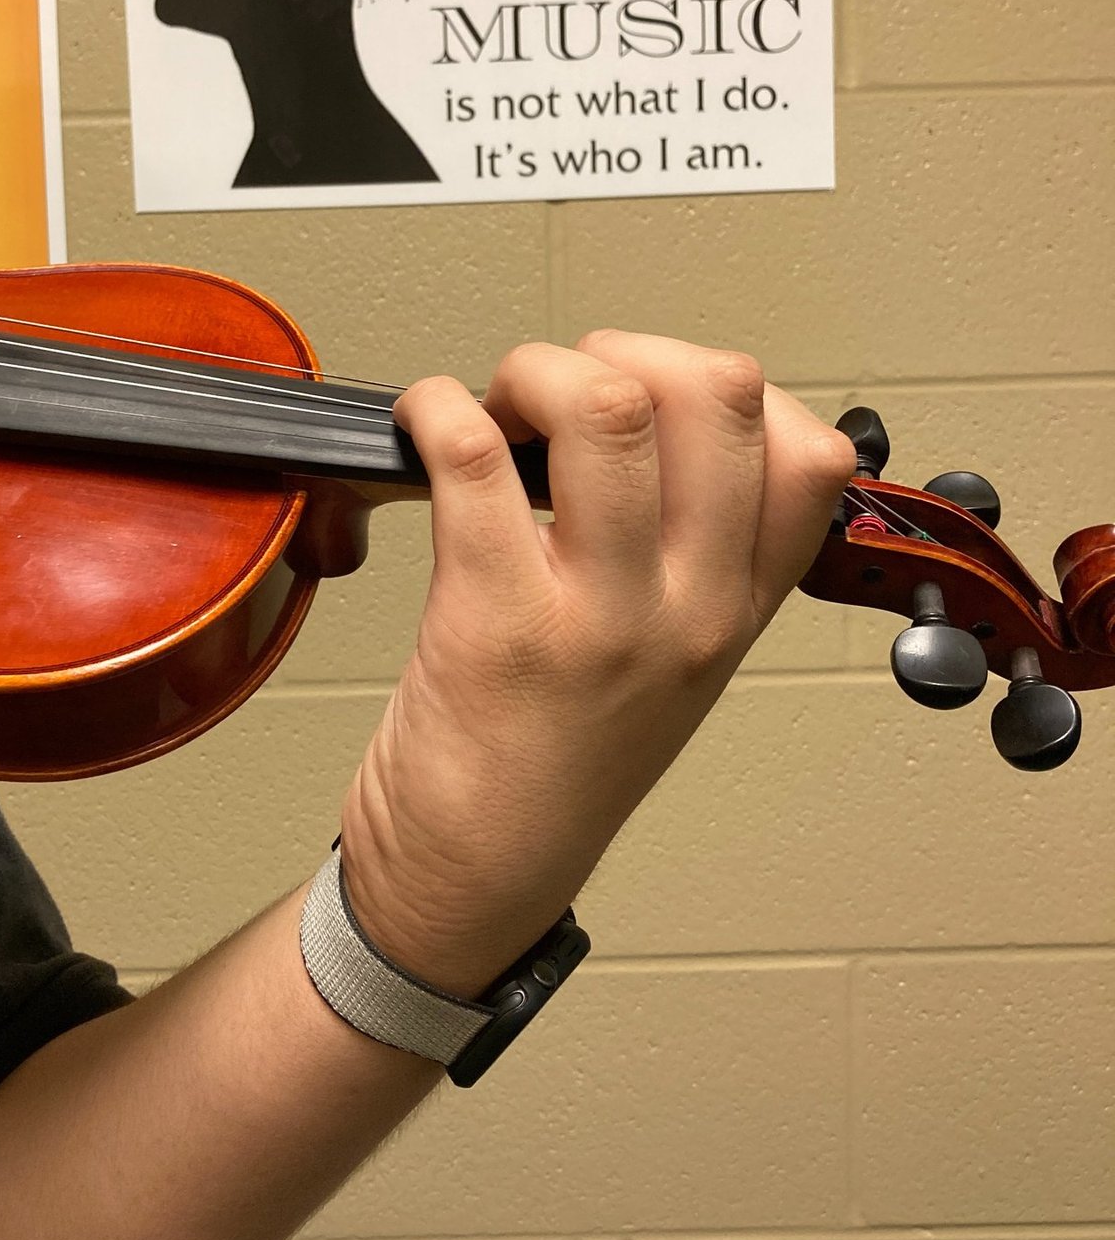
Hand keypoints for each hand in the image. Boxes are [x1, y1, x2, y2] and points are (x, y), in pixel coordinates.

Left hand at [337, 333, 855, 996]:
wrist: (473, 883)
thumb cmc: (555, 768)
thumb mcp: (672, 666)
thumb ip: (691, 558)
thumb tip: (646, 417)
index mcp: (738, 615)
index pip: (813, 454)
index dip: (723, 390)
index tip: (650, 403)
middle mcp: (688, 611)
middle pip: (715, 395)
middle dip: (622, 355)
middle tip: (558, 396)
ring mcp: (599, 617)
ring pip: (608, 407)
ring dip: (536, 371)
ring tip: (498, 409)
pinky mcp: (495, 621)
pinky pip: (474, 456)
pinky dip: (438, 409)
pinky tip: (426, 425)